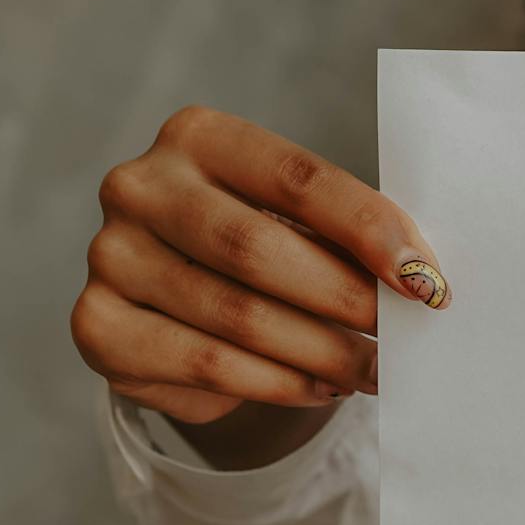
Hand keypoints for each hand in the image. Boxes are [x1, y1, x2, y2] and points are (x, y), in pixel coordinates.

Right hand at [71, 105, 450, 434]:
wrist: (176, 303)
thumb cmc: (262, 245)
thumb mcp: (301, 223)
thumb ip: (346, 238)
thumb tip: (420, 281)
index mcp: (198, 137)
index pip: (296, 178)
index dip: (368, 229)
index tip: (426, 279)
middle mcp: (140, 187)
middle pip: (255, 247)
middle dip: (344, 298)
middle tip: (403, 335)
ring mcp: (111, 255)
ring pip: (235, 315)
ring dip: (322, 352)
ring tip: (376, 372)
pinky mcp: (98, 325)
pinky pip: (206, 363)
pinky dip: (277, 382)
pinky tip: (322, 388)